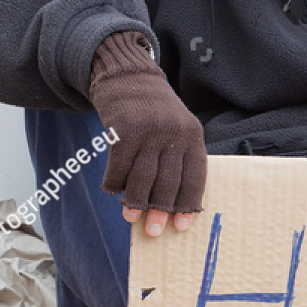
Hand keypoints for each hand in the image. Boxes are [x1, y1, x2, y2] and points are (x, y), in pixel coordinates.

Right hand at [87, 31, 206, 236]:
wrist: (128, 75)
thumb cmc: (153, 111)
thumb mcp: (176, 128)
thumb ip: (176, 159)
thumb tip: (168, 205)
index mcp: (193, 135)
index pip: (195, 176)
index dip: (187, 203)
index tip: (181, 226)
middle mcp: (174, 133)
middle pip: (169, 181)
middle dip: (161, 209)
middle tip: (154, 231)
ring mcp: (149, 130)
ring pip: (143, 177)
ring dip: (135, 201)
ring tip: (130, 218)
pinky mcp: (124, 129)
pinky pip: (119, 165)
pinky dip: (114, 182)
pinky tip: (112, 191)